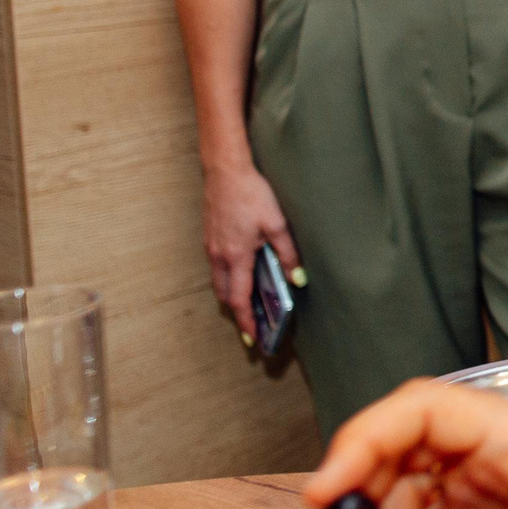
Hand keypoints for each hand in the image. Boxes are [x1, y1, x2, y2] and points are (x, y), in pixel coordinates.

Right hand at [203, 162, 296, 345]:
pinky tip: (241, 275)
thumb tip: (297, 280)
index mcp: (236, 256)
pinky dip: (227, 279)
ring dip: (231, 296)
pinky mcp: (210, 238)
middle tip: (253, 327)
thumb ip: (288, 254)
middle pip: (225, 295)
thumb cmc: (252, 194)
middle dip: (238, 313)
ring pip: (219, 282)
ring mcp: (211, 247)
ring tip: (248, 306)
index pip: (239, 299)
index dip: (246, 321)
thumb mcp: (277, 223)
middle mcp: (219, 256)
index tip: (252, 338)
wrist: (225, 170)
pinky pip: (216, 268)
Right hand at [304, 382, 507, 508]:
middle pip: (410, 434)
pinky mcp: (493, 506)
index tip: (326, 490)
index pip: (425, 407)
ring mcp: (498, 473)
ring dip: (380, 506)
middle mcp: (507, 442)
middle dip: (364, 475)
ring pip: (413, 470)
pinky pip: (431, 503)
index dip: (364, 439)